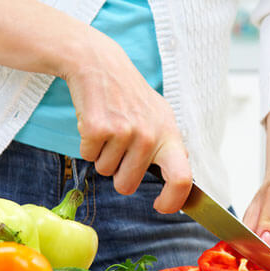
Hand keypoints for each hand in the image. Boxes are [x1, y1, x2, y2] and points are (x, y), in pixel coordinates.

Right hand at [61, 30, 191, 213]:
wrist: (101, 65)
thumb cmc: (130, 96)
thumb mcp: (159, 117)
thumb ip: (168, 149)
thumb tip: (180, 183)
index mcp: (169, 135)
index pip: (182, 178)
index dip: (172, 201)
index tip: (161, 206)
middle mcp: (149, 135)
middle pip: (127, 185)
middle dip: (118, 174)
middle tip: (118, 148)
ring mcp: (123, 132)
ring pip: (105, 172)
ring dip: (102, 155)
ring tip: (109, 128)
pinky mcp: (97, 128)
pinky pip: (87, 157)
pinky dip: (87, 145)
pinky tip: (95, 123)